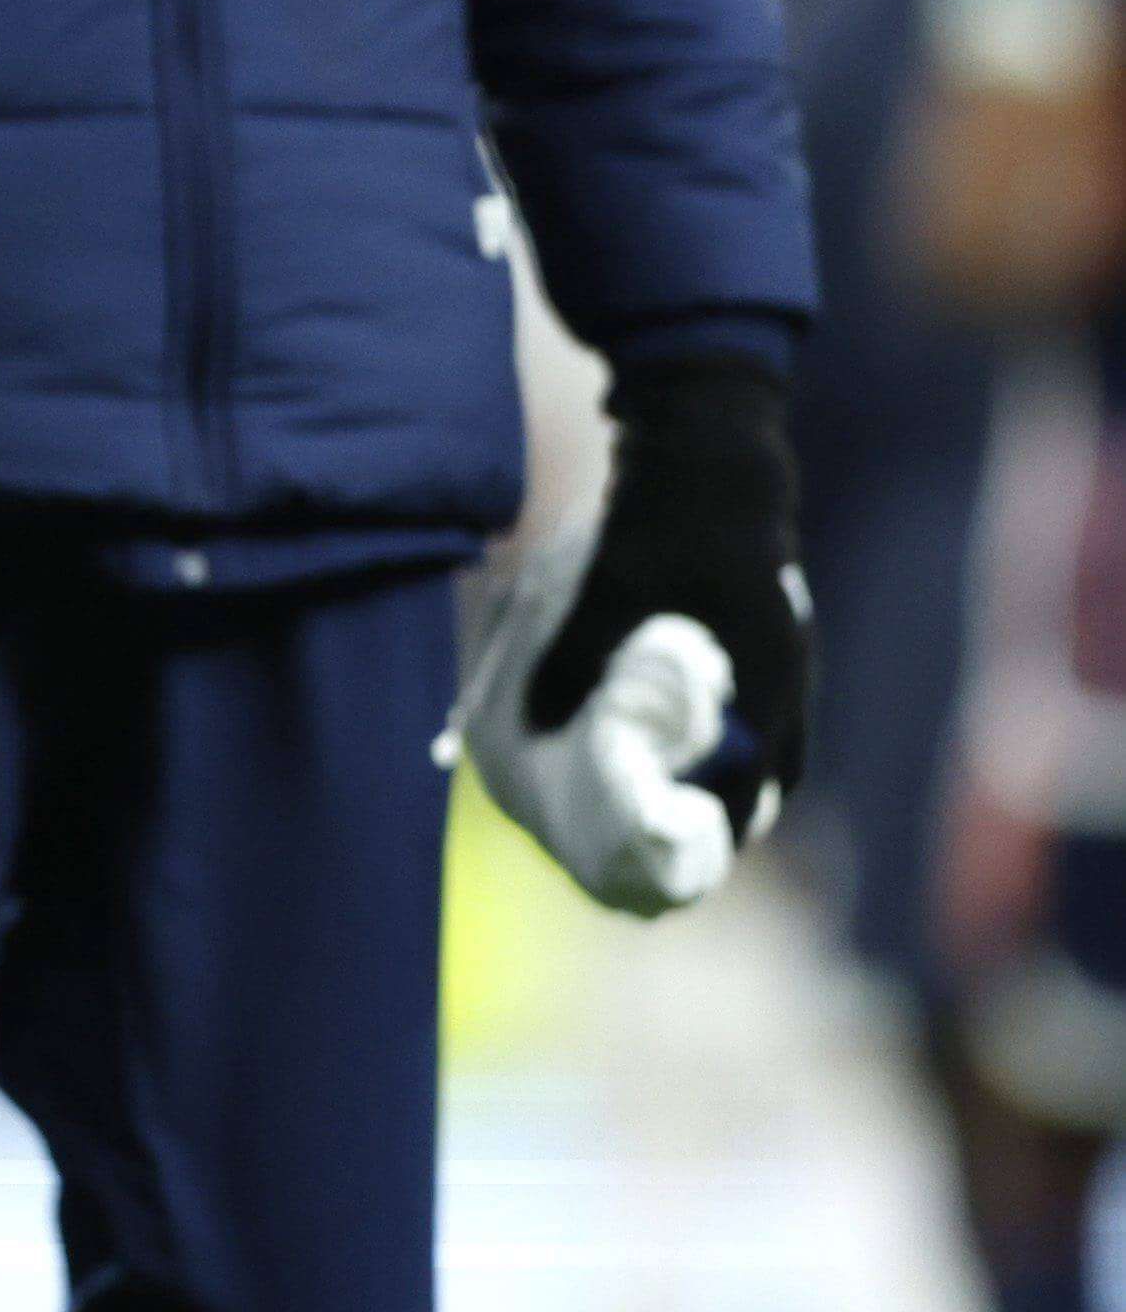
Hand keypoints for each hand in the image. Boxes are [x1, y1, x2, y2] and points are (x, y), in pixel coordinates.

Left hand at [520, 351, 811, 844]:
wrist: (710, 453)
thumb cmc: (660, 530)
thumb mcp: (605, 598)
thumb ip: (570, 666)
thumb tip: (528, 726)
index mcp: (760, 691)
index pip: (745, 796)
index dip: (707, 835)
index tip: (668, 865)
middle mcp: (788, 685)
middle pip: (763, 778)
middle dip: (717, 809)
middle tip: (662, 832)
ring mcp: (789, 660)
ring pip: (765, 743)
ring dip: (723, 767)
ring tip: (664, 789)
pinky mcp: (774, 634)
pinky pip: (758, 704)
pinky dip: (725, 725)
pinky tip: (676, 722)